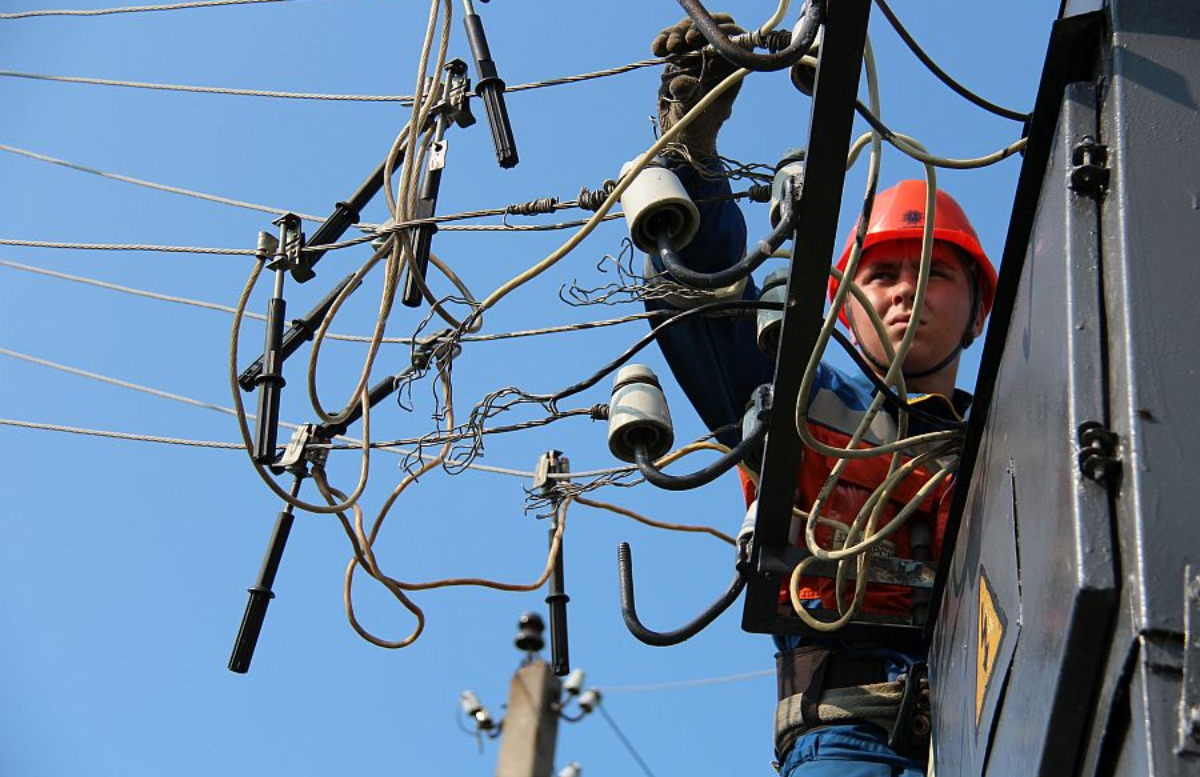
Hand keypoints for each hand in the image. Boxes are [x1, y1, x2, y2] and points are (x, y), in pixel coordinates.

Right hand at [651, 13, 745, 156]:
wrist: (680, 134)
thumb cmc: (695, 126)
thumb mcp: (693, 111)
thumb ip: (689, 95)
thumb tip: (684, 82)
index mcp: (730, 68)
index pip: (732, 37)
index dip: (718, 31)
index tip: (698, 39)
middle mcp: (715, 58)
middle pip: (710, 27)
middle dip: (694, 28)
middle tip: (681, 40)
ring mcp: (698, 56)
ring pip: (690, 30)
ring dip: (676, 33)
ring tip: (666, 48)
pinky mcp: (681, 57)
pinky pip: (673, 40)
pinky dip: (663, 40)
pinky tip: (657, 49)